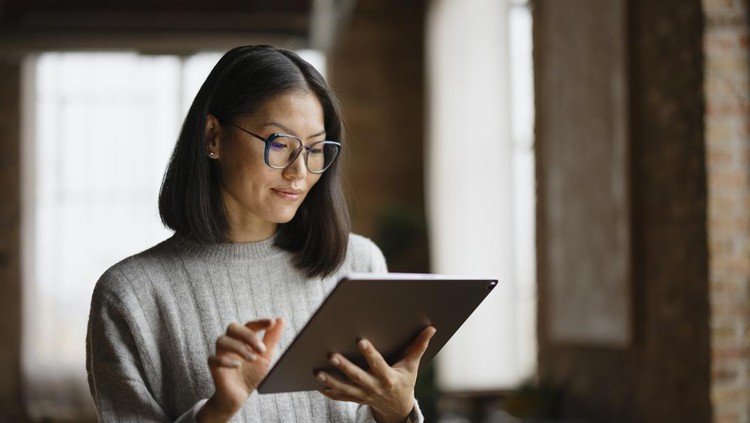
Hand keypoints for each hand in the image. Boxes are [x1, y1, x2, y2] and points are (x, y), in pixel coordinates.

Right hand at [197, 318, 284, 422]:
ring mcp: (221, 354)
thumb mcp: (265, 356)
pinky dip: (226, 360)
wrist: (239, 396)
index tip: (271, 322)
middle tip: (262, 349)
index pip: (249, 325)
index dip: (260, 322)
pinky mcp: (214, 367)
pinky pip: (213, 359)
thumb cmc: (251, 374)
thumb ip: (272, 338)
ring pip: (221, 340)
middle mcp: (230, 343)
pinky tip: (238, 365)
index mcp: (243, 339)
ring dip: (239, 347)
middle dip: (248, 336)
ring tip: (252, 359)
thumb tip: (281, 319)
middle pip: (233, 328)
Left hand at [316, 326, 436, 422]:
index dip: (370, 354)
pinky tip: (318, 385)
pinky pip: (341, 397)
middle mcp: (375, 387)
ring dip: (331, 381)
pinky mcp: (357, 399)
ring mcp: (364, 395)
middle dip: (344, 367)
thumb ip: (419, 346)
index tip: (361, 342)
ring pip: (345, 388)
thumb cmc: (404, 381)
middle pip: (357, 377)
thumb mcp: (412, 365)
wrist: (398, 407)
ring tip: (318, 372)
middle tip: (331, 355)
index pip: (378, 364)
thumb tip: (431, 328)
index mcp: (388, 377)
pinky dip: (330, 393)